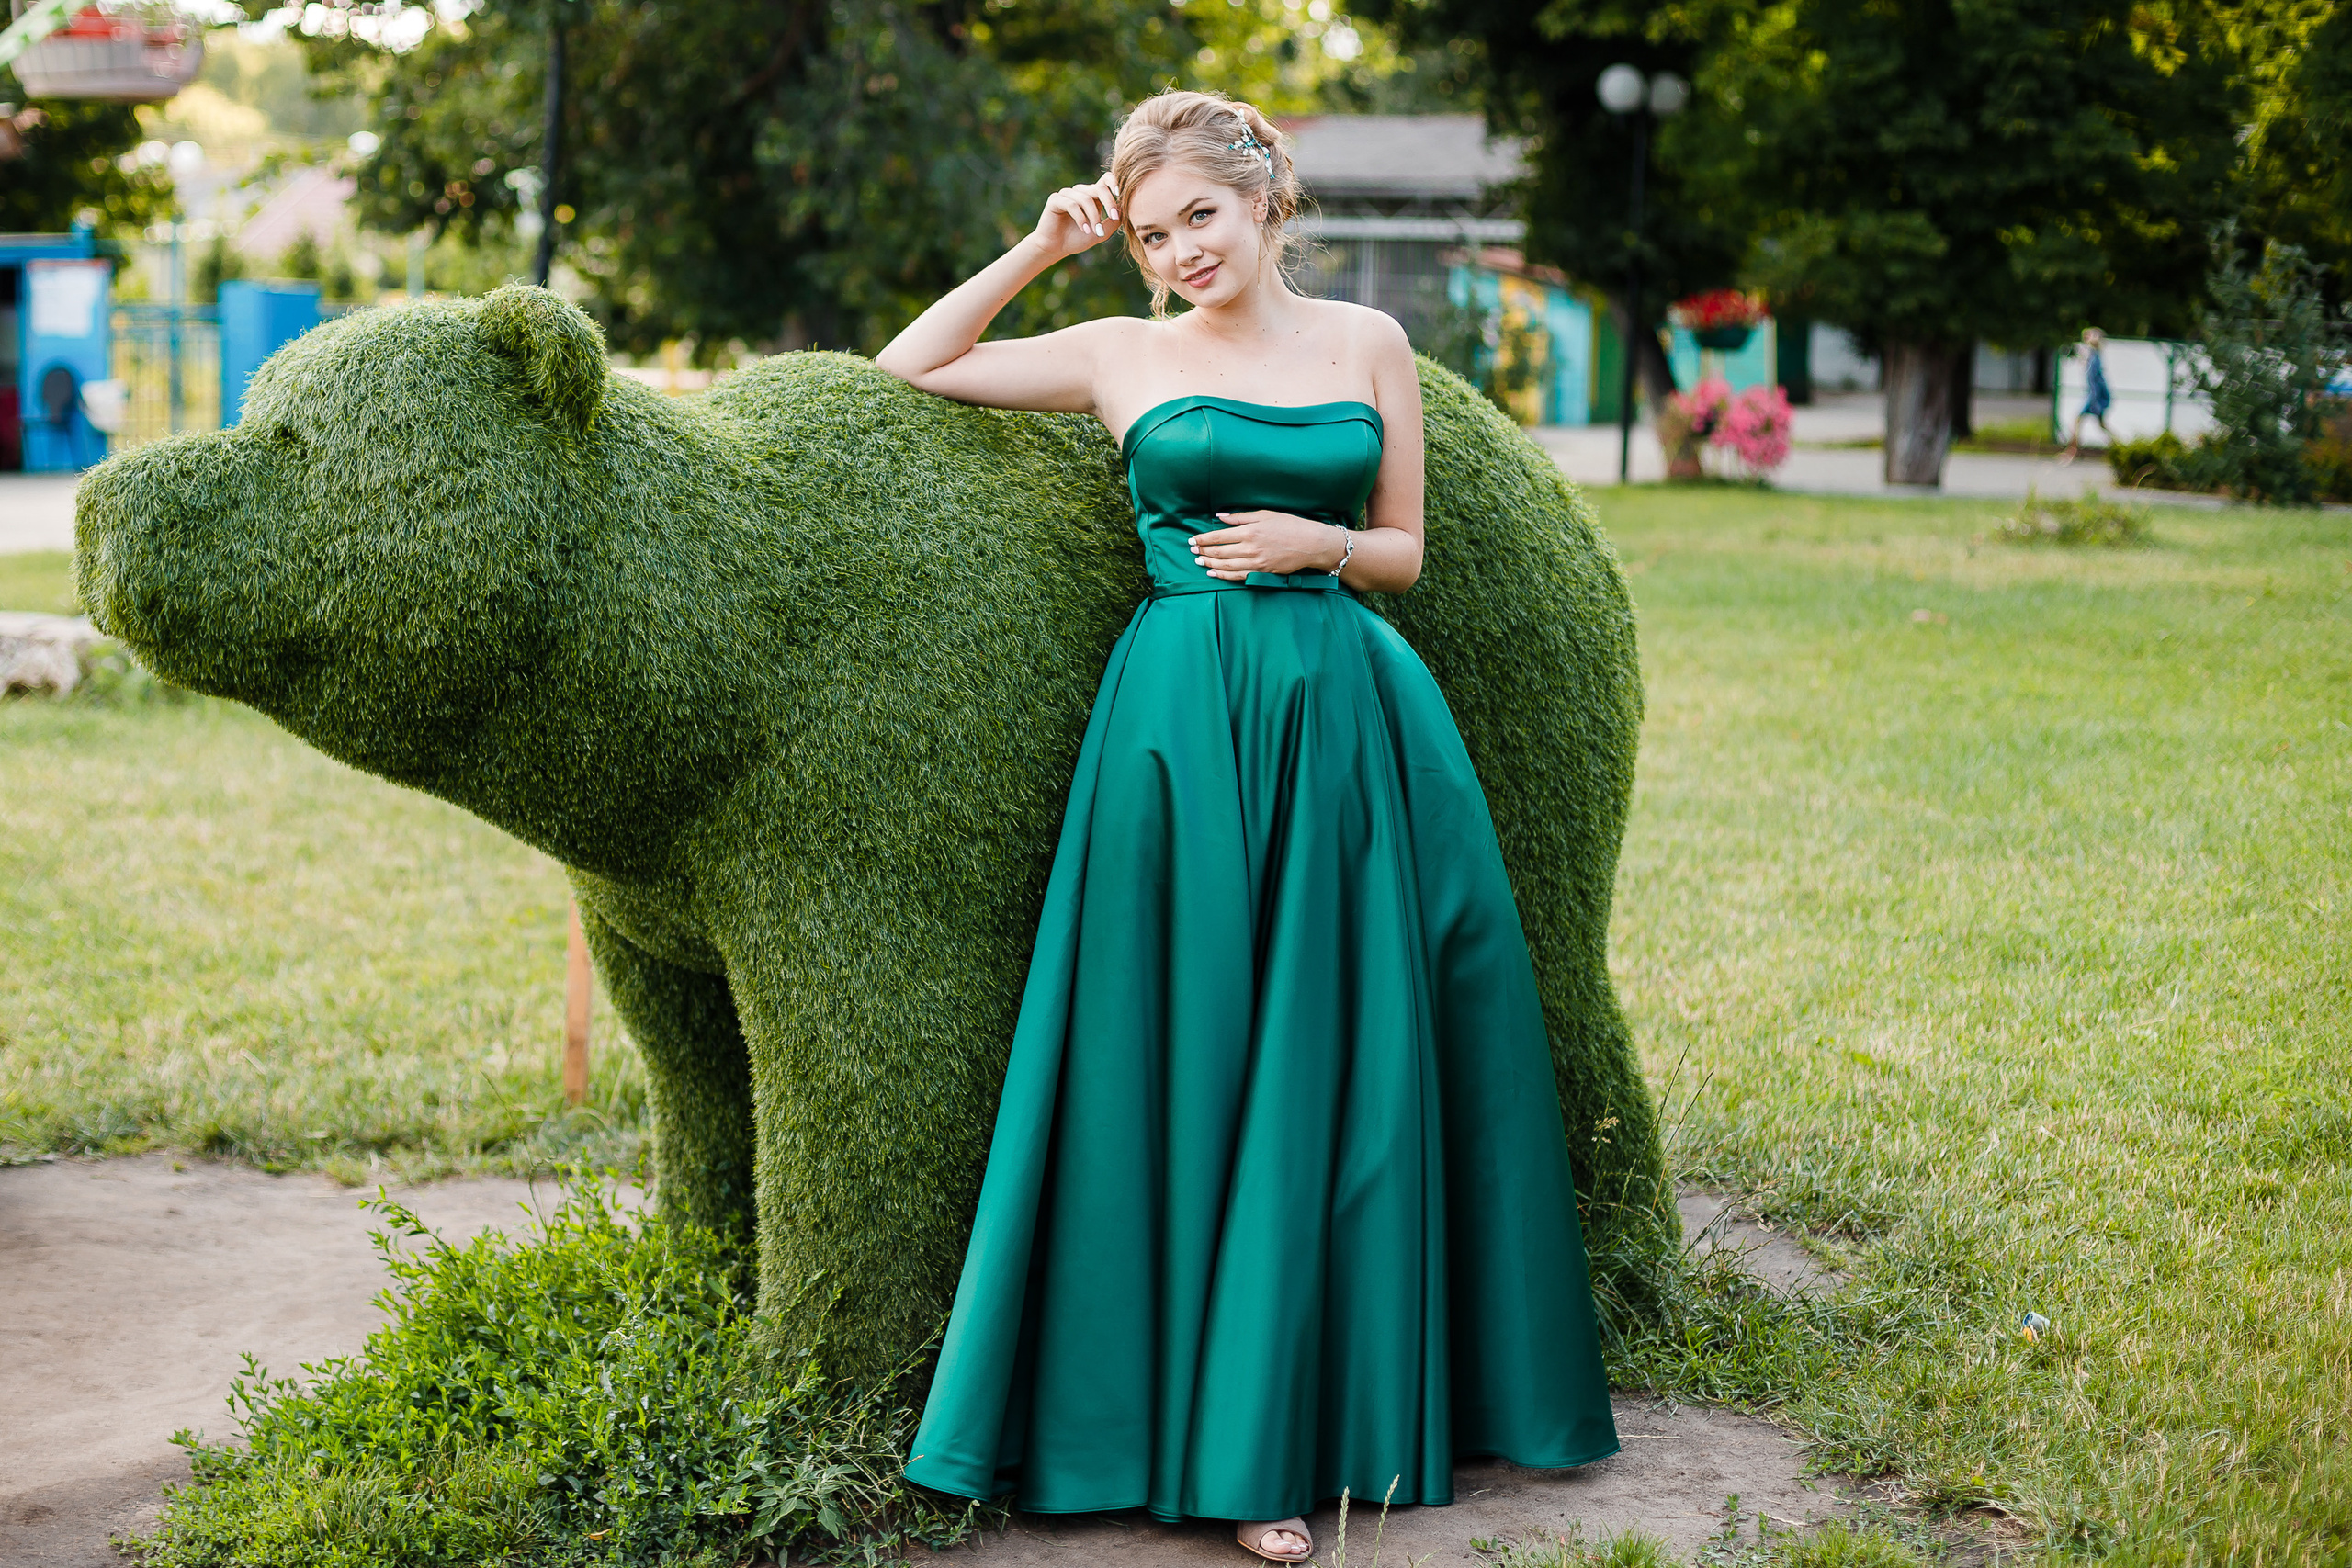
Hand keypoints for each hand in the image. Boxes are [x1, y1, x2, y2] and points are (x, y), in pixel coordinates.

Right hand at [1032, 180, 1121, 260]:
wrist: (1056, 248)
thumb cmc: (1078, 239)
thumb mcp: (1101, 232)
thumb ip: (1113, 221)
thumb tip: (1124, 207)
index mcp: (1092, 196)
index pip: (1105, 180)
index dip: (1113, 182)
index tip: (1119, 193)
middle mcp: (1080, 192)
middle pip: (1099, 188)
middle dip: (1108, 203)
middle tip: (1114, 218)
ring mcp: (1067, 194)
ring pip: (1086, 199)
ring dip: (1094, 217)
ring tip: (1096, 232)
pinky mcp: (1055, 199)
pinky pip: (1072, 205)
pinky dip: (1081, 218)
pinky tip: (1084, 229)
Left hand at [1190, 511, 1346, 580]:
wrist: (1311, 544)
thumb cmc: (1290, 525)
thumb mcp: (1265, 515)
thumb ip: (1240, 517)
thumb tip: (1220, 517)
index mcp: (1250, 530)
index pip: (1219, 536)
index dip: (1203, 539)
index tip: (1192, 540)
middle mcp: (1250, 548)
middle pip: (1219, 552)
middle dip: (1203, 552)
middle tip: (1191, 551)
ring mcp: (1256, 562)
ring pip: (1225, 566)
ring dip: (1210, 564)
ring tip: (1199, 562)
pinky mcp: (1262, 572)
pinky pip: (1238, 576)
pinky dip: (1223, 576)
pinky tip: (1214, 574)